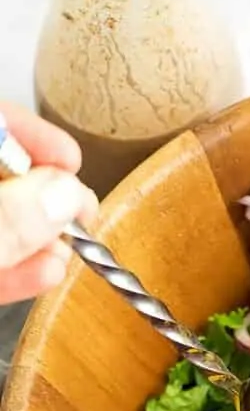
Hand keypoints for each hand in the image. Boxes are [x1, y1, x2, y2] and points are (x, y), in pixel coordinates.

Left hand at [0, 102, 97, 304]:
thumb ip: (9, 217)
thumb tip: (66, 196)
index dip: (36, 136)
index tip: (72, 162)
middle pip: (2, 177)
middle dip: (45, 195)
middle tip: (81, 212)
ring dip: (36, 238)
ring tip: (70, 251)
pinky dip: (12, 270)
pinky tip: (46, 274)